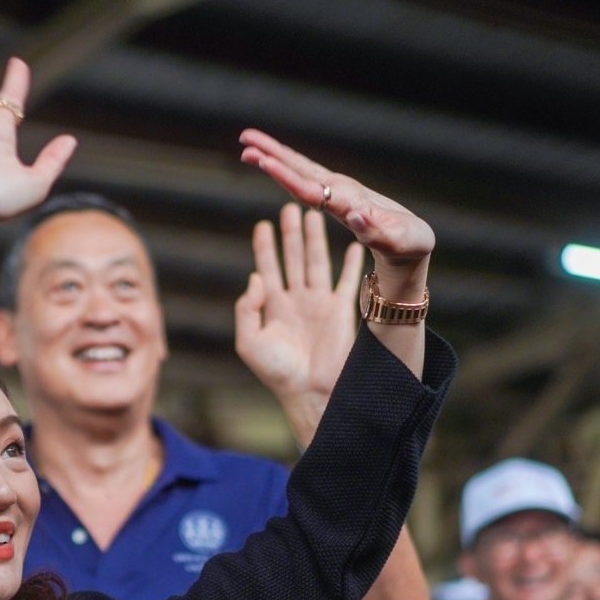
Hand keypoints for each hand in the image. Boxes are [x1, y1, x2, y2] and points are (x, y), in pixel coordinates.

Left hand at [235, 204, 364, 446]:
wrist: (310, 392)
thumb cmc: (276, 372)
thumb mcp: (249, 342)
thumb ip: (247, 309)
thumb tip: (255, 277)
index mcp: (273, 307)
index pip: (267, 269)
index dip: (264, 247)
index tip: (262, 225)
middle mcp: (296, 301)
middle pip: (292, 259)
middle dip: (291, 234)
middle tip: (290, 207)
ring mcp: (319, 304)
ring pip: (316, 263)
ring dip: (315, 240)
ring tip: (314, 214)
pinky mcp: (341, 310)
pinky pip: (346, 281)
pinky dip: (350, 263)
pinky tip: (352, 244)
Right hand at [239, 129, 431, 293]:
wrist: (412, 240)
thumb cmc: (408, 243)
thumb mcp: (399, 241)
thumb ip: (378, 232)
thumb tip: (356, 216)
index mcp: (351, 201)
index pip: (312, 190)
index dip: (287, 177)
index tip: (265, 163)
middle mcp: (341, 191)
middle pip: (301, 170)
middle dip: (273, 154)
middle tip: (245, 138)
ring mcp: (337, 190)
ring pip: (300, 170)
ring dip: (274, 157)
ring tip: (247, 145)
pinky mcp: (334, 195)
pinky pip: (304, 179)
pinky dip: (285, 169)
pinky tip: (269, 162)